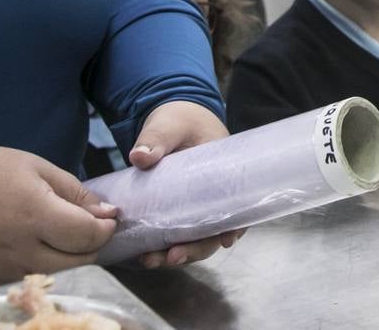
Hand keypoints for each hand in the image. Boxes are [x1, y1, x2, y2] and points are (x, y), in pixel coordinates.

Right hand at [0, 146, 117, 286]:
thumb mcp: (40, 169)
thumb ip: (76, 194)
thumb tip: (107, 214)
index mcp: (36, 216)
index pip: (87, 237)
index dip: (105, 230)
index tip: (108, 221)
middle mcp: (21, 250)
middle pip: (76, 264)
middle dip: (91, 248)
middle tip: (88, 232)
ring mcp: (1, 270)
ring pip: (52, 276)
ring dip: (66, 261)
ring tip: (61, 240)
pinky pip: (23, 279)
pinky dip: (36, 266)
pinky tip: (30, 248)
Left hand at [129, 102, 242, 269]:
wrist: (169, 118)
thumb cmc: (179, 119)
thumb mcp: (169, 125)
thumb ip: (155, 139)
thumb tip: (140, 157)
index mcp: (224, 172)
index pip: (238, 204)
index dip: (234, 225)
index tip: (225, 240)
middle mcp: (215, 193)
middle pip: (214, 229)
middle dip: (196, 248)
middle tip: (173, 257)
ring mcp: (196, 203)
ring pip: (194, 236)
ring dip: (176, 252)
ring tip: (150, 260)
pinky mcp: (177, 209)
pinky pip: (177, 233)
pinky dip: (163, 246)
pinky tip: (145, 254)